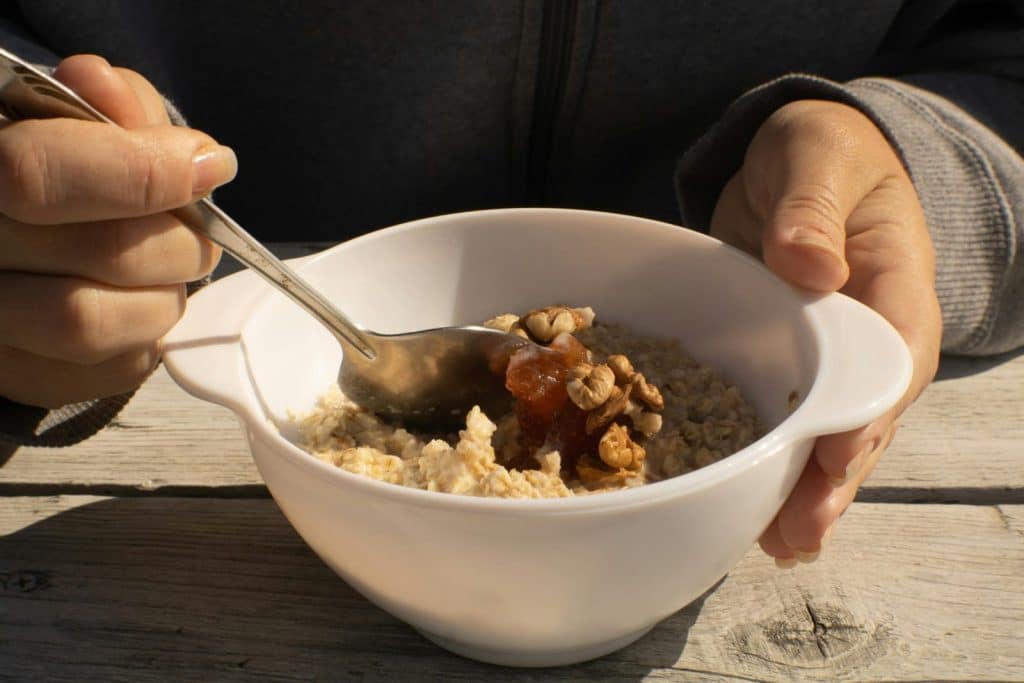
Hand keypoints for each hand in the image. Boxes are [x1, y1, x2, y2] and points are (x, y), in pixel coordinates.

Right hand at [0, 55, 235, 407]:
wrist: (23, 233)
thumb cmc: (61, 166)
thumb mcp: (75, 115)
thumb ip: (108, 105)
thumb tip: (131, 106)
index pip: (37, 174)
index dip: (139, 172)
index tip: (207, 166)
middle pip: (93, 254)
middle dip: (179, 240)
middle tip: (199, 232)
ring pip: (93, 324)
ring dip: (165, 295)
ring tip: (172, 270)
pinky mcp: (19, 376)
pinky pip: (112, 369)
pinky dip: (150, 335)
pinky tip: (142, 302)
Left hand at [710, 100, 940, 564]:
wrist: (795, 161)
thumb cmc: (822, 151)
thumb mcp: (818, 157)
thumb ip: (813, 207)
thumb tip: (809, 266)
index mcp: (893, 289)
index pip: (890, 362)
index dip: (866, 415)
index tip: (835, 458)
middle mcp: (867, 336)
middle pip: (863, 419)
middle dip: (833, 479)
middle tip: (796, 534)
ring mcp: (824, 356)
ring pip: (824, 432)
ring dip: (802, 489)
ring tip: (774, 542)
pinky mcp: (783, 360)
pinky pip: (782, 415)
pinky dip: (768, 458)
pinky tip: (746, 503)